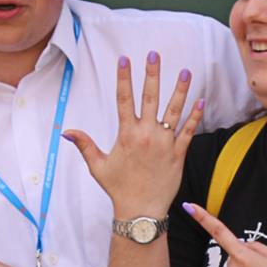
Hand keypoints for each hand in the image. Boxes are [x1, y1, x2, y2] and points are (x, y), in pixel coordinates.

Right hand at [63, 52, 203, 217]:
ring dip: (180, 89)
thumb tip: (66, 131)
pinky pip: (189, 131)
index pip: (124, 99)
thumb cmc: (119, 188)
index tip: (125, 59)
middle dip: (152, 74)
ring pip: (174, 111)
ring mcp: (164, 143)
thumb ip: (84, 145)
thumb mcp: (97, 166)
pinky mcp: (178, 154)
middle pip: (149, 98)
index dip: (124, 78)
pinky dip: (195, 116)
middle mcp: (146, 135)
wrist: (142, 211)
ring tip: (185, 70)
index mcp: (126, 135)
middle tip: (154, 54)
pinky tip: (201, 100)